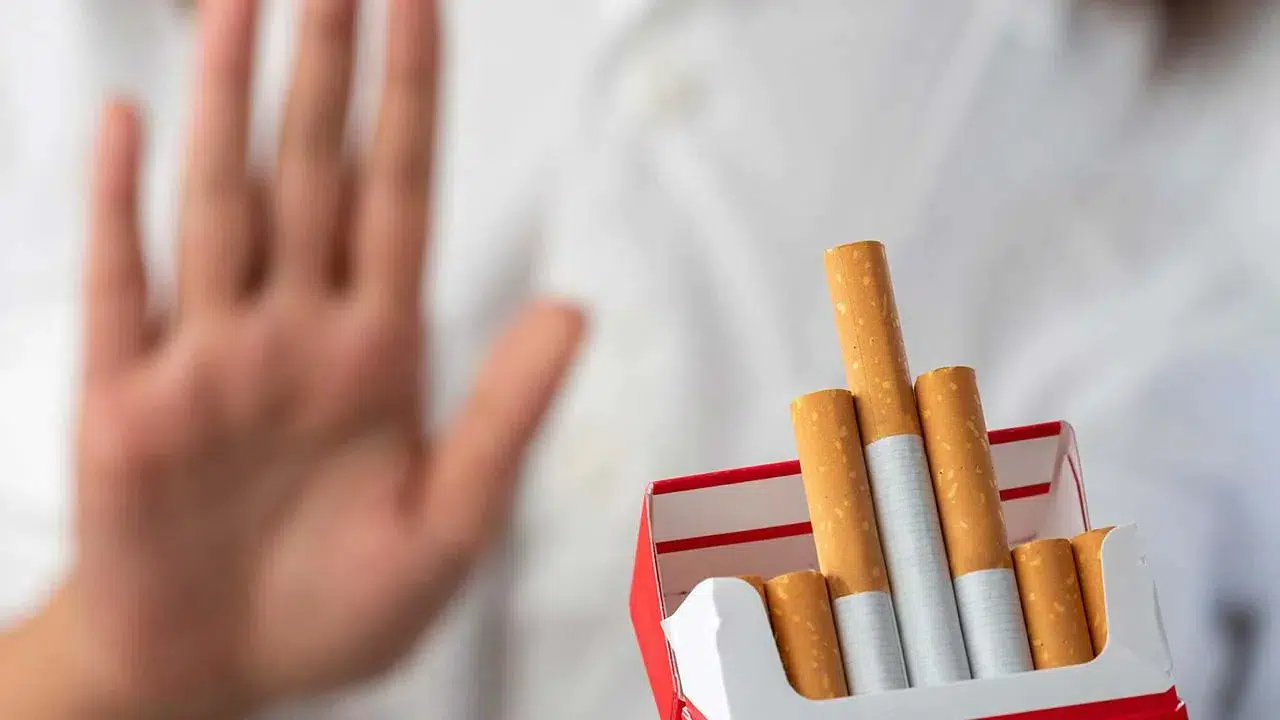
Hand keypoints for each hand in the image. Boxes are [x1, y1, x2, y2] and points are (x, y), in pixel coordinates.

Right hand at [6, 0, 582, 716]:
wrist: (218, 677)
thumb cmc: (337, 610)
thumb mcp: (449, 527)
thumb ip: (505, 417)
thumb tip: (575, 309)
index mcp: (379, 351)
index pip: (399, 194)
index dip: (410, 99)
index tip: (419, 3)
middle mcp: (296, 331)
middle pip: (313, 174)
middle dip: (325, 69)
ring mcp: (209, 356)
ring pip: (222, 204)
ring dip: (226, 106)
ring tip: (238, 8)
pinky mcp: (127, 401)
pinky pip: (123, 285)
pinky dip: (118, 205)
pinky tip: (126, 120)